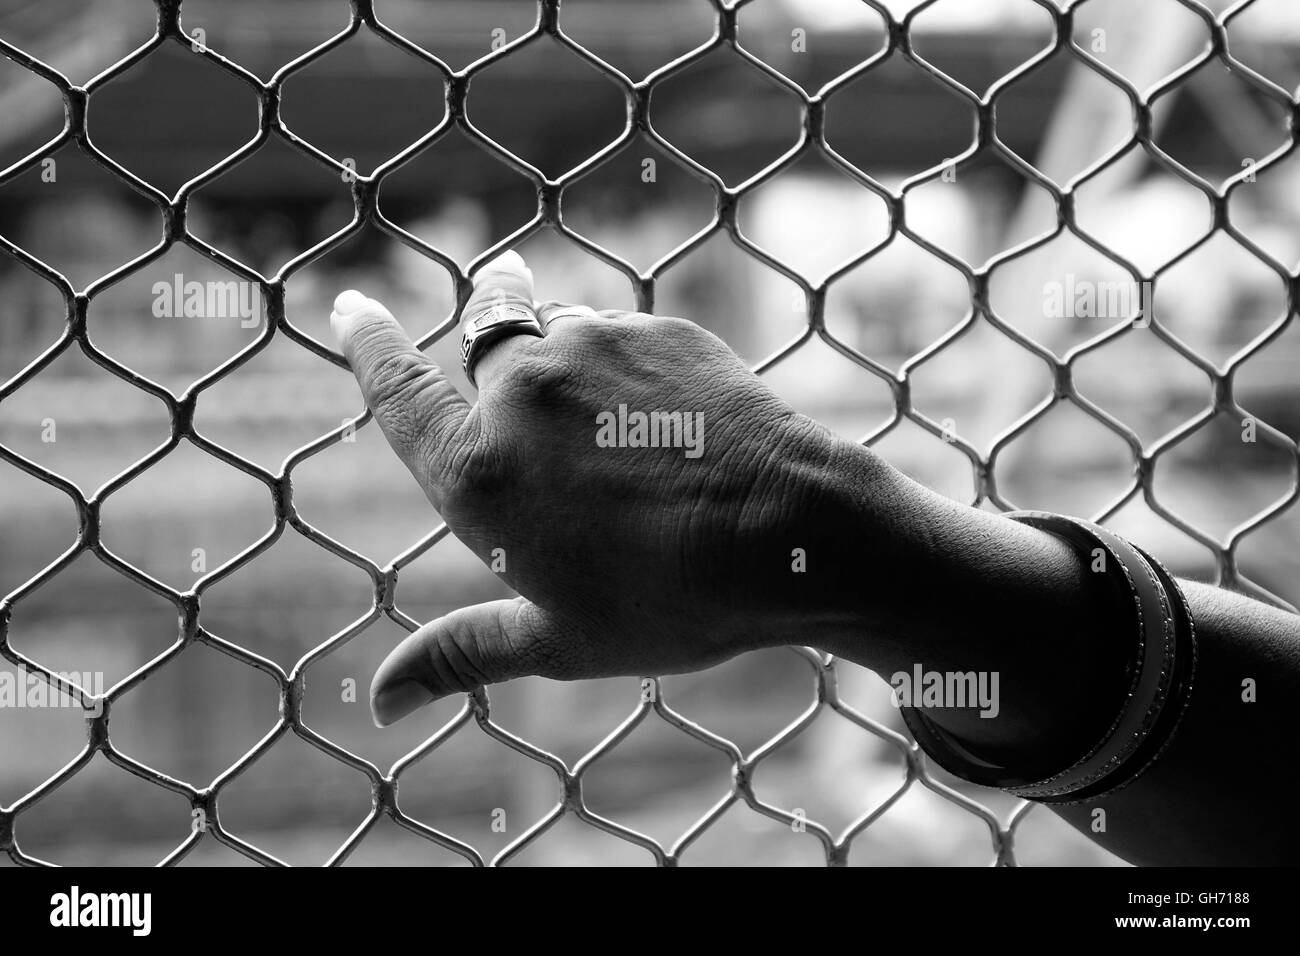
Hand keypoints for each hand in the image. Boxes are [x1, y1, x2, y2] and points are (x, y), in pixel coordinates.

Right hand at [329, 252, 876, 726]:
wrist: (793, 534)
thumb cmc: (671, 600)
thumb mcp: (558, 641)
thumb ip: (460, 654)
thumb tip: (379, 703)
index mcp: (478, 472)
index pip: (396, 390)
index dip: (367, 345)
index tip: (350, 306)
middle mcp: (521, 393)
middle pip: (481, 329)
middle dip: (485, 315)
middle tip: (496, 293)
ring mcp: (592, 348)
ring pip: (556, 326)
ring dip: (560, 346)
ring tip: (599, 392)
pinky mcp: (658, 330)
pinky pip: (620, 329)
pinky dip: (622, 358)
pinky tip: (660, 405)